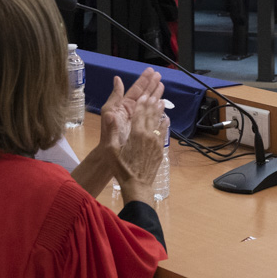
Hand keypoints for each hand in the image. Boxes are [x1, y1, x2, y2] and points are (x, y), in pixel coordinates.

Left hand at [94, 70, 159, 156]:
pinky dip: (158, 107)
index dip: (143, 80)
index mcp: (124, 104)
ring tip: (162, 85)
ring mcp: (139, 118)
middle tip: (159, 75)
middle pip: (144, 94)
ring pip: (149, 102)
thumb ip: (115, 96)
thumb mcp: (109, 111)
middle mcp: (133, 109)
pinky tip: (163, 102)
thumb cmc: (108, 132)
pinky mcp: (144, 126)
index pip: (136, 89)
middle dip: (152, 84)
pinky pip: (152, 114)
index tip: (151, 71)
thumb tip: (117, 79)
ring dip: (156, 94)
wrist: (111, 153)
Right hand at [115, 77, 166, 202]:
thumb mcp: (111, 151)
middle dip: (151, 103)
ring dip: (159, 111)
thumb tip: (110, 114)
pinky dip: (164, 124)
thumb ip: (111, 132)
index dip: (141, 103)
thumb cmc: (121, 169)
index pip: (139, 114)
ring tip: (161, 100)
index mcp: (136, 134)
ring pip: (158, 123)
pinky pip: (163, 133)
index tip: (144, 94)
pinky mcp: (160, 150)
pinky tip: (166, 119)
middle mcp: (148, 135)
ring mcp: (156, 142)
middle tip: (154, 93)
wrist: (137, 185)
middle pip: (150, 116)